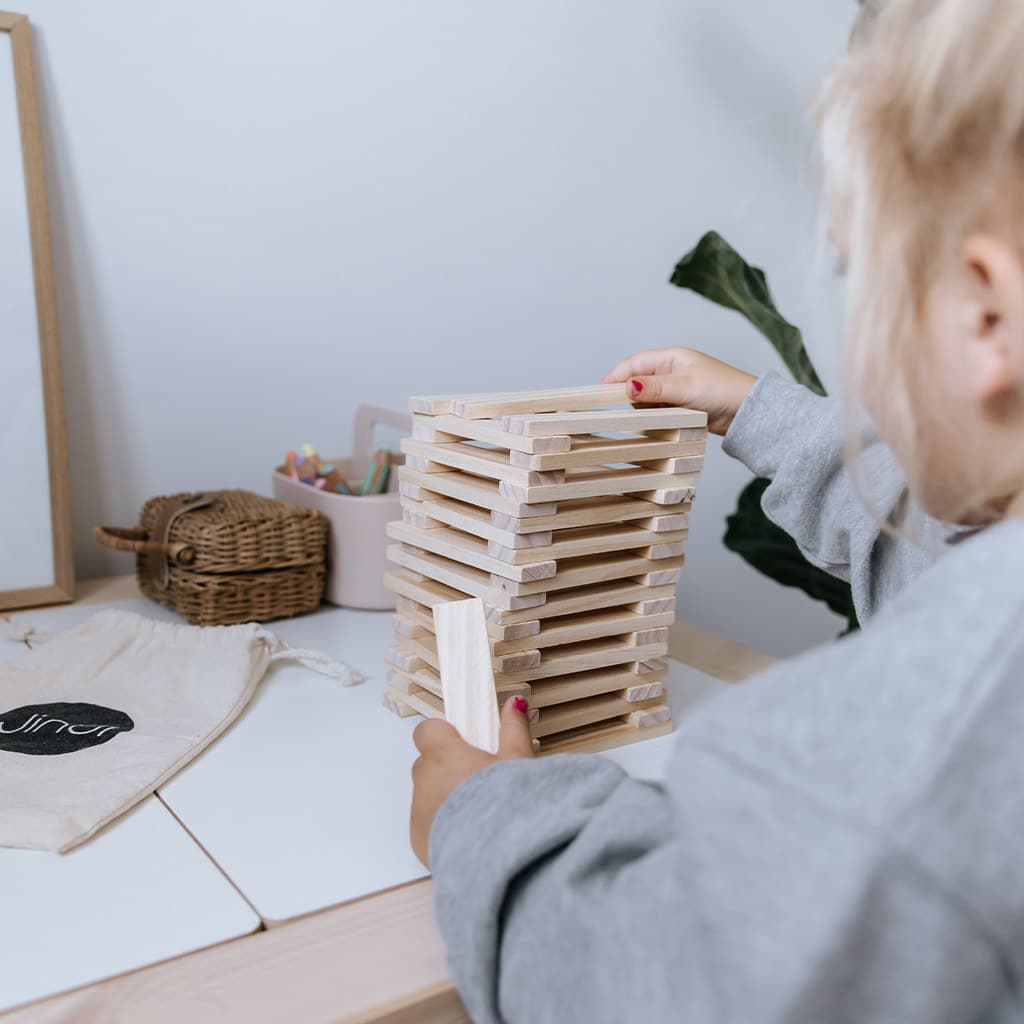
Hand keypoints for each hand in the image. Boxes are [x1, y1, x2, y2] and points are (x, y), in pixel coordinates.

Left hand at [410, 695, 534, 866]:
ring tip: (479, 813)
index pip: (428, 730)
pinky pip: (426, 826)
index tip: (462, 743)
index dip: (444, 736)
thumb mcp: (518, 760)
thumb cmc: (508, 806)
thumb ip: (512, 728)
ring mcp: (418, 813)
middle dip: (447, 769)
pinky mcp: (419, 842)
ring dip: (445, 800)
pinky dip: (441, 828)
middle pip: (428, 765)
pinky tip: (470, 836)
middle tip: (480, 781)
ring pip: (426, 796)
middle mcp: (424, 781)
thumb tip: (513, 704)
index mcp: (444, 755)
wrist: (499, 858)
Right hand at [602, 347, 756, 435]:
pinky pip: (658, 410)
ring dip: (646, 409)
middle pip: (637, 381)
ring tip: (656, 417)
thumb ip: (654, 387)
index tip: (600, 392)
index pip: (633, 363)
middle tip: (629, 410)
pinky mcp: (681, 405)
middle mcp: (671, 371)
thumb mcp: (684, 387)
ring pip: (646, 399)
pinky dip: (656, 417)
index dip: (615, 376)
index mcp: (671, 357)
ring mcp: (675, 389)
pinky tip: (662, 423)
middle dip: (631, 395)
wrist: (747, 410)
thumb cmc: (722, 390)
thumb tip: (626, 386)